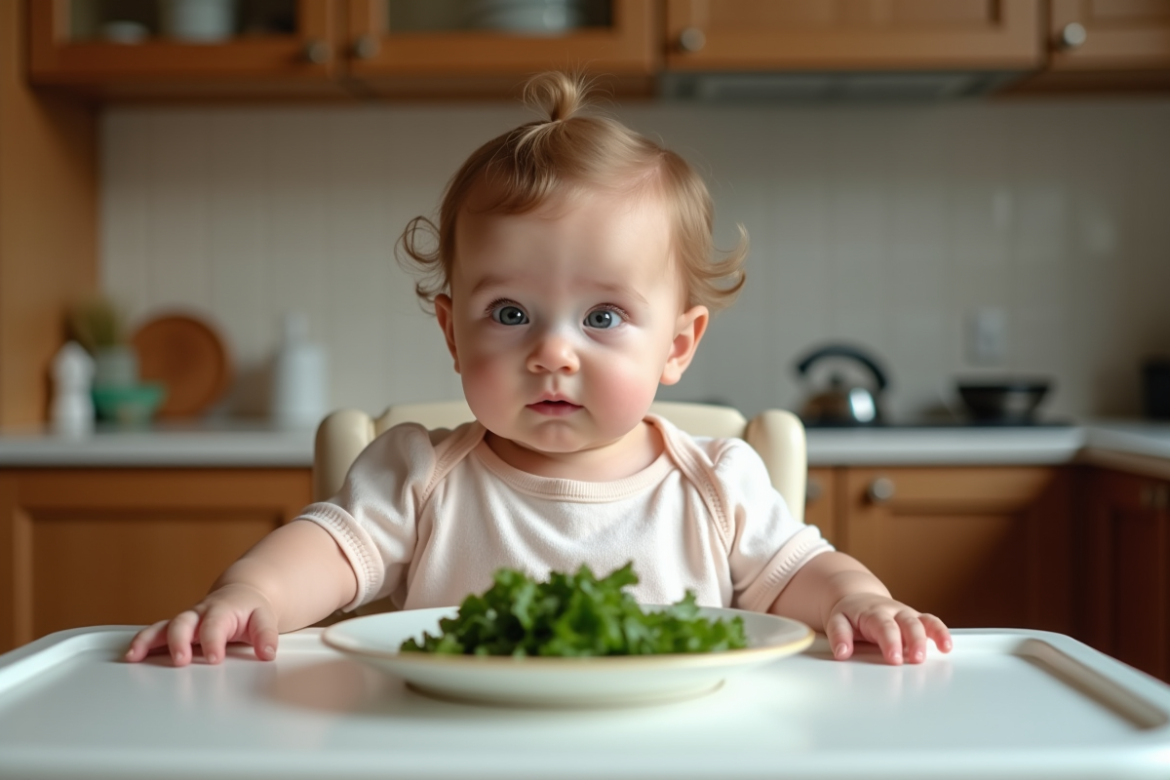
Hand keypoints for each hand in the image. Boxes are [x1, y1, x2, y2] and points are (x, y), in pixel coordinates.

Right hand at [124, 583, 278, 665]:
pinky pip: (154, 634)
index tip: (214, 658)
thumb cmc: (250, 609)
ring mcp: (185, 621)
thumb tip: (268, 652)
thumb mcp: (264, 618)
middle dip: (179, 641)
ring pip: (162, 627)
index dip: (213, 641)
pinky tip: (131, 656)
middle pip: (183, 623)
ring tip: (135, 656)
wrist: (240, 595)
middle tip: (180, 660)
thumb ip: (266, 634)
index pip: (215, 624)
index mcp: (222, 610)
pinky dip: (141, 644)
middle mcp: (199, 614)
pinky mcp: (175, 630)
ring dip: (148, 641)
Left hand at [825, 592, 951, 664]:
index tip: (894, 658)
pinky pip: (931, 623)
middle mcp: (892, 612)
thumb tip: (842, 652)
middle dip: (914, 641)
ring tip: (942, 649)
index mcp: (873, 613)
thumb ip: (839, 636)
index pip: (883, 626)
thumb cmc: (850, 615)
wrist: (857, 599)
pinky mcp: (915, 620)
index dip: (890, 642)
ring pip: (922, 622)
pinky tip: (947, 646)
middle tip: (916, 659)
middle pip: (907, 623)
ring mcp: (906, 615)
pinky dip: (941, 633)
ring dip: (932, 636)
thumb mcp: (837, 621)